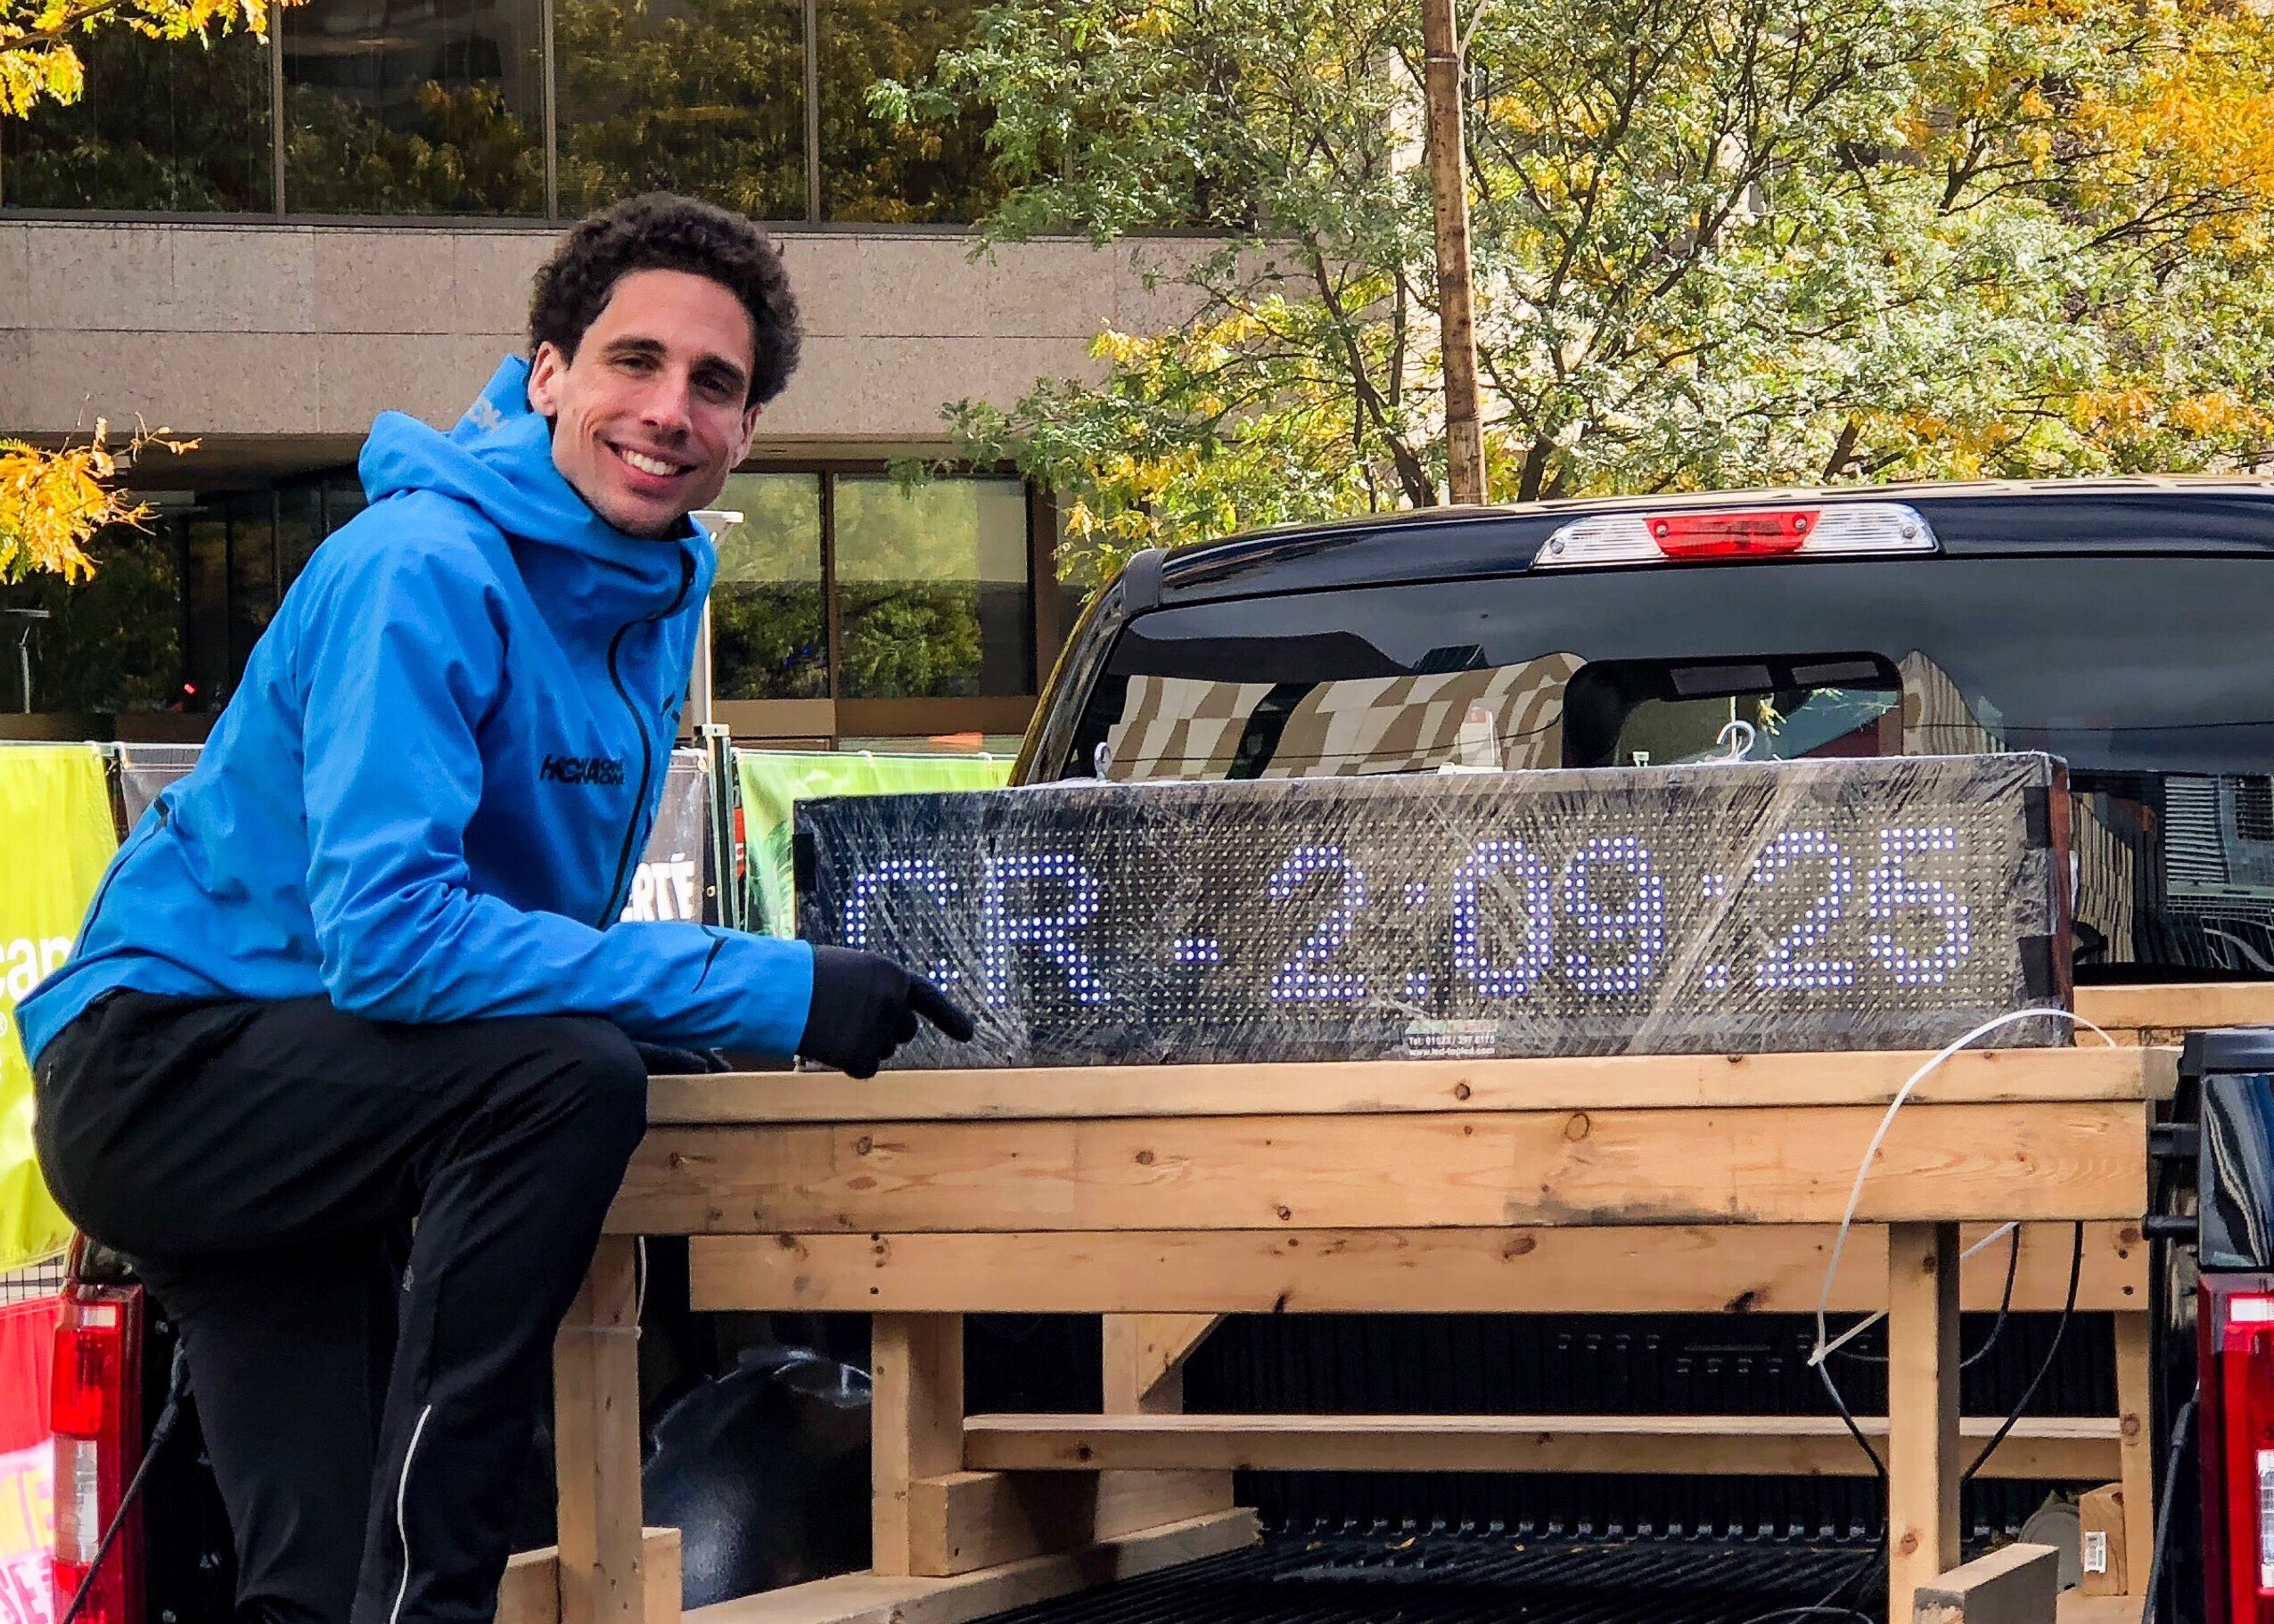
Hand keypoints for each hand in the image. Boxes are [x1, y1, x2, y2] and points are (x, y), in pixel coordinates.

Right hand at [798, 945, 976, 1077]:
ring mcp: (880, 1029)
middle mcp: (894, 1002)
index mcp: (892, 974)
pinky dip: (849, 1064)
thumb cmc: (806, 976)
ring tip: (830, 1026)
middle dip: (886, 1033)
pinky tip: (828, 1045)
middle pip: (904, 1032)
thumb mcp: (850, 970)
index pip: (929, 998)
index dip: (950, 1017)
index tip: (968, 1034)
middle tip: (849, 1022)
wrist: (779, 989)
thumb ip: (875, 991)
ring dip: (863, 1045)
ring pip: (884, 1051)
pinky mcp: (862, 1053)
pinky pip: (865, 1069)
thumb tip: (886, 1021)